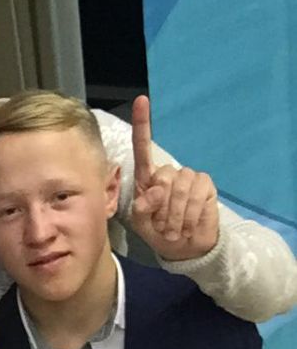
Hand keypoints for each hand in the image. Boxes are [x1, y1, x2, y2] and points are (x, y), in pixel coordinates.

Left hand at [130, 95, 219, 260]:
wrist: (185, 248)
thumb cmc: (159, 232)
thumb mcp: (142, 223)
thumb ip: (142, 207)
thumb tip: (156, 191)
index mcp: (147, 178)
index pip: (143, 147)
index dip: (143, 124)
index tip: (142, 100)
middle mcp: (168, 173)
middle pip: (163, 176)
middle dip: (161, 207)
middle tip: (163, 226)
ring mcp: (189, 178)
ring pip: (180, 187)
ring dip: (176, 214)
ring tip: (174, 229)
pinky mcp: (206, 186)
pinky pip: (197, 194)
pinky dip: (191, 214)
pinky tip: (189, 224)